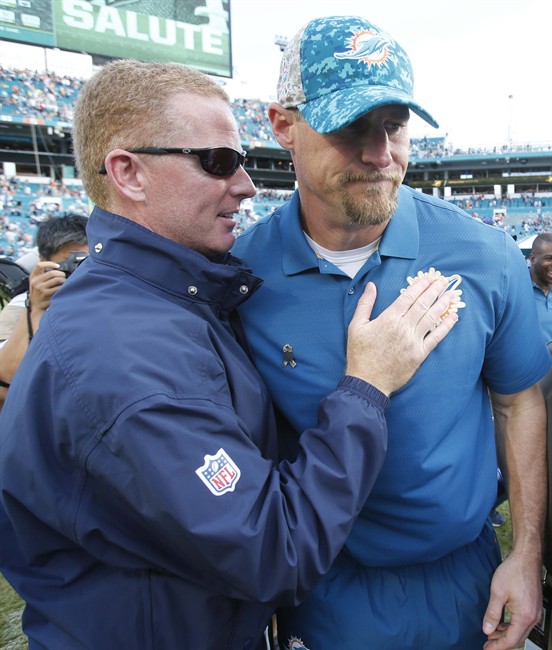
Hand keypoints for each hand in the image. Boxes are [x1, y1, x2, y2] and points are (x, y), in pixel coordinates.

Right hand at [28, 261, 66, 312]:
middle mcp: (35, 281)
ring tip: (64, 283)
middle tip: (64, 277)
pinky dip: (63, 287)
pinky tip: (63, 289)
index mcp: (33, 276)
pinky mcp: (46, 294)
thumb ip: (43, 275)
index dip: (50, 263)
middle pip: (52, 273)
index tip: (58, 266)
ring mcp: (40, 288)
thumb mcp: (37, 282)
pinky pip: (59, 288)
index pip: (39, 265)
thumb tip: (58, 268)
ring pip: (57, 280)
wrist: (36, 306)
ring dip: (64, 280)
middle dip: (61, 274)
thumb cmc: (39, 293)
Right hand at [345, 275, 457, 394]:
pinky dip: (446, 327)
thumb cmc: (360, 354)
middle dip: (434, 290)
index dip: (420, 285)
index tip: (429, 278)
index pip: (408, 296)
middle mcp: (403, 327)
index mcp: (388, 318)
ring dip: (443, 304)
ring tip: (452, 294)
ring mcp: (413, 341)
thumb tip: (371, 286)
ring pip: (431, 318)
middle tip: (443, 281)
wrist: (367, 381)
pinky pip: (436, 337)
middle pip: (423, 304)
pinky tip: (453, 318)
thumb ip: (365, 304)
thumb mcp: (356, 326)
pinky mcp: (419, 354)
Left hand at [482, 550, 542, 648]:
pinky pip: (523, 624)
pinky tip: (501, 625)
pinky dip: (511, 627)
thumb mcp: (497, 592)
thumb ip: (492, 613)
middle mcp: (533, 618)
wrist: (526, 558)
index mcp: (524, 616)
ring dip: (506, 635)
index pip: (511, 639)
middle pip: (517, 638)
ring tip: (491, 635)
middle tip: (487, 645)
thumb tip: (487, 630)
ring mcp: (535, 613)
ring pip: (520, 632)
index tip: (487, 649)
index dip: (498, 646)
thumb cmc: (513, 571)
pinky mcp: (533, 608)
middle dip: (501, 643)